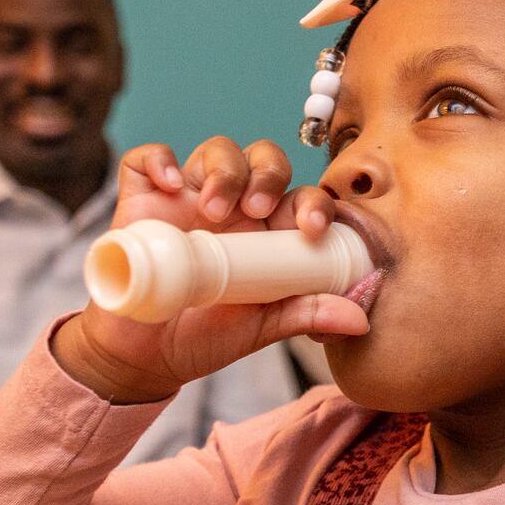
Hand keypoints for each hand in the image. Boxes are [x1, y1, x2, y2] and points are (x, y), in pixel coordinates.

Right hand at [53, 137, 368, 401]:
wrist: (145, 355)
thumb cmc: (207, 336)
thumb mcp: (260, 328)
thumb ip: (307, 315)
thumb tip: (361, 320)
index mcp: (270, 233)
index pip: (302, 197)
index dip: (315, 203)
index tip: (313, 228)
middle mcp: (235, 206)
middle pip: (265, 159)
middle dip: (269, 174)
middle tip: (258, 208)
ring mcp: (189, 197)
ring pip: (217, 150)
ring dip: (224, 170)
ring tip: (214, 210)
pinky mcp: (143, 198)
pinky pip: (149, 159)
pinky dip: (161, 160)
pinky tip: (170, 185)